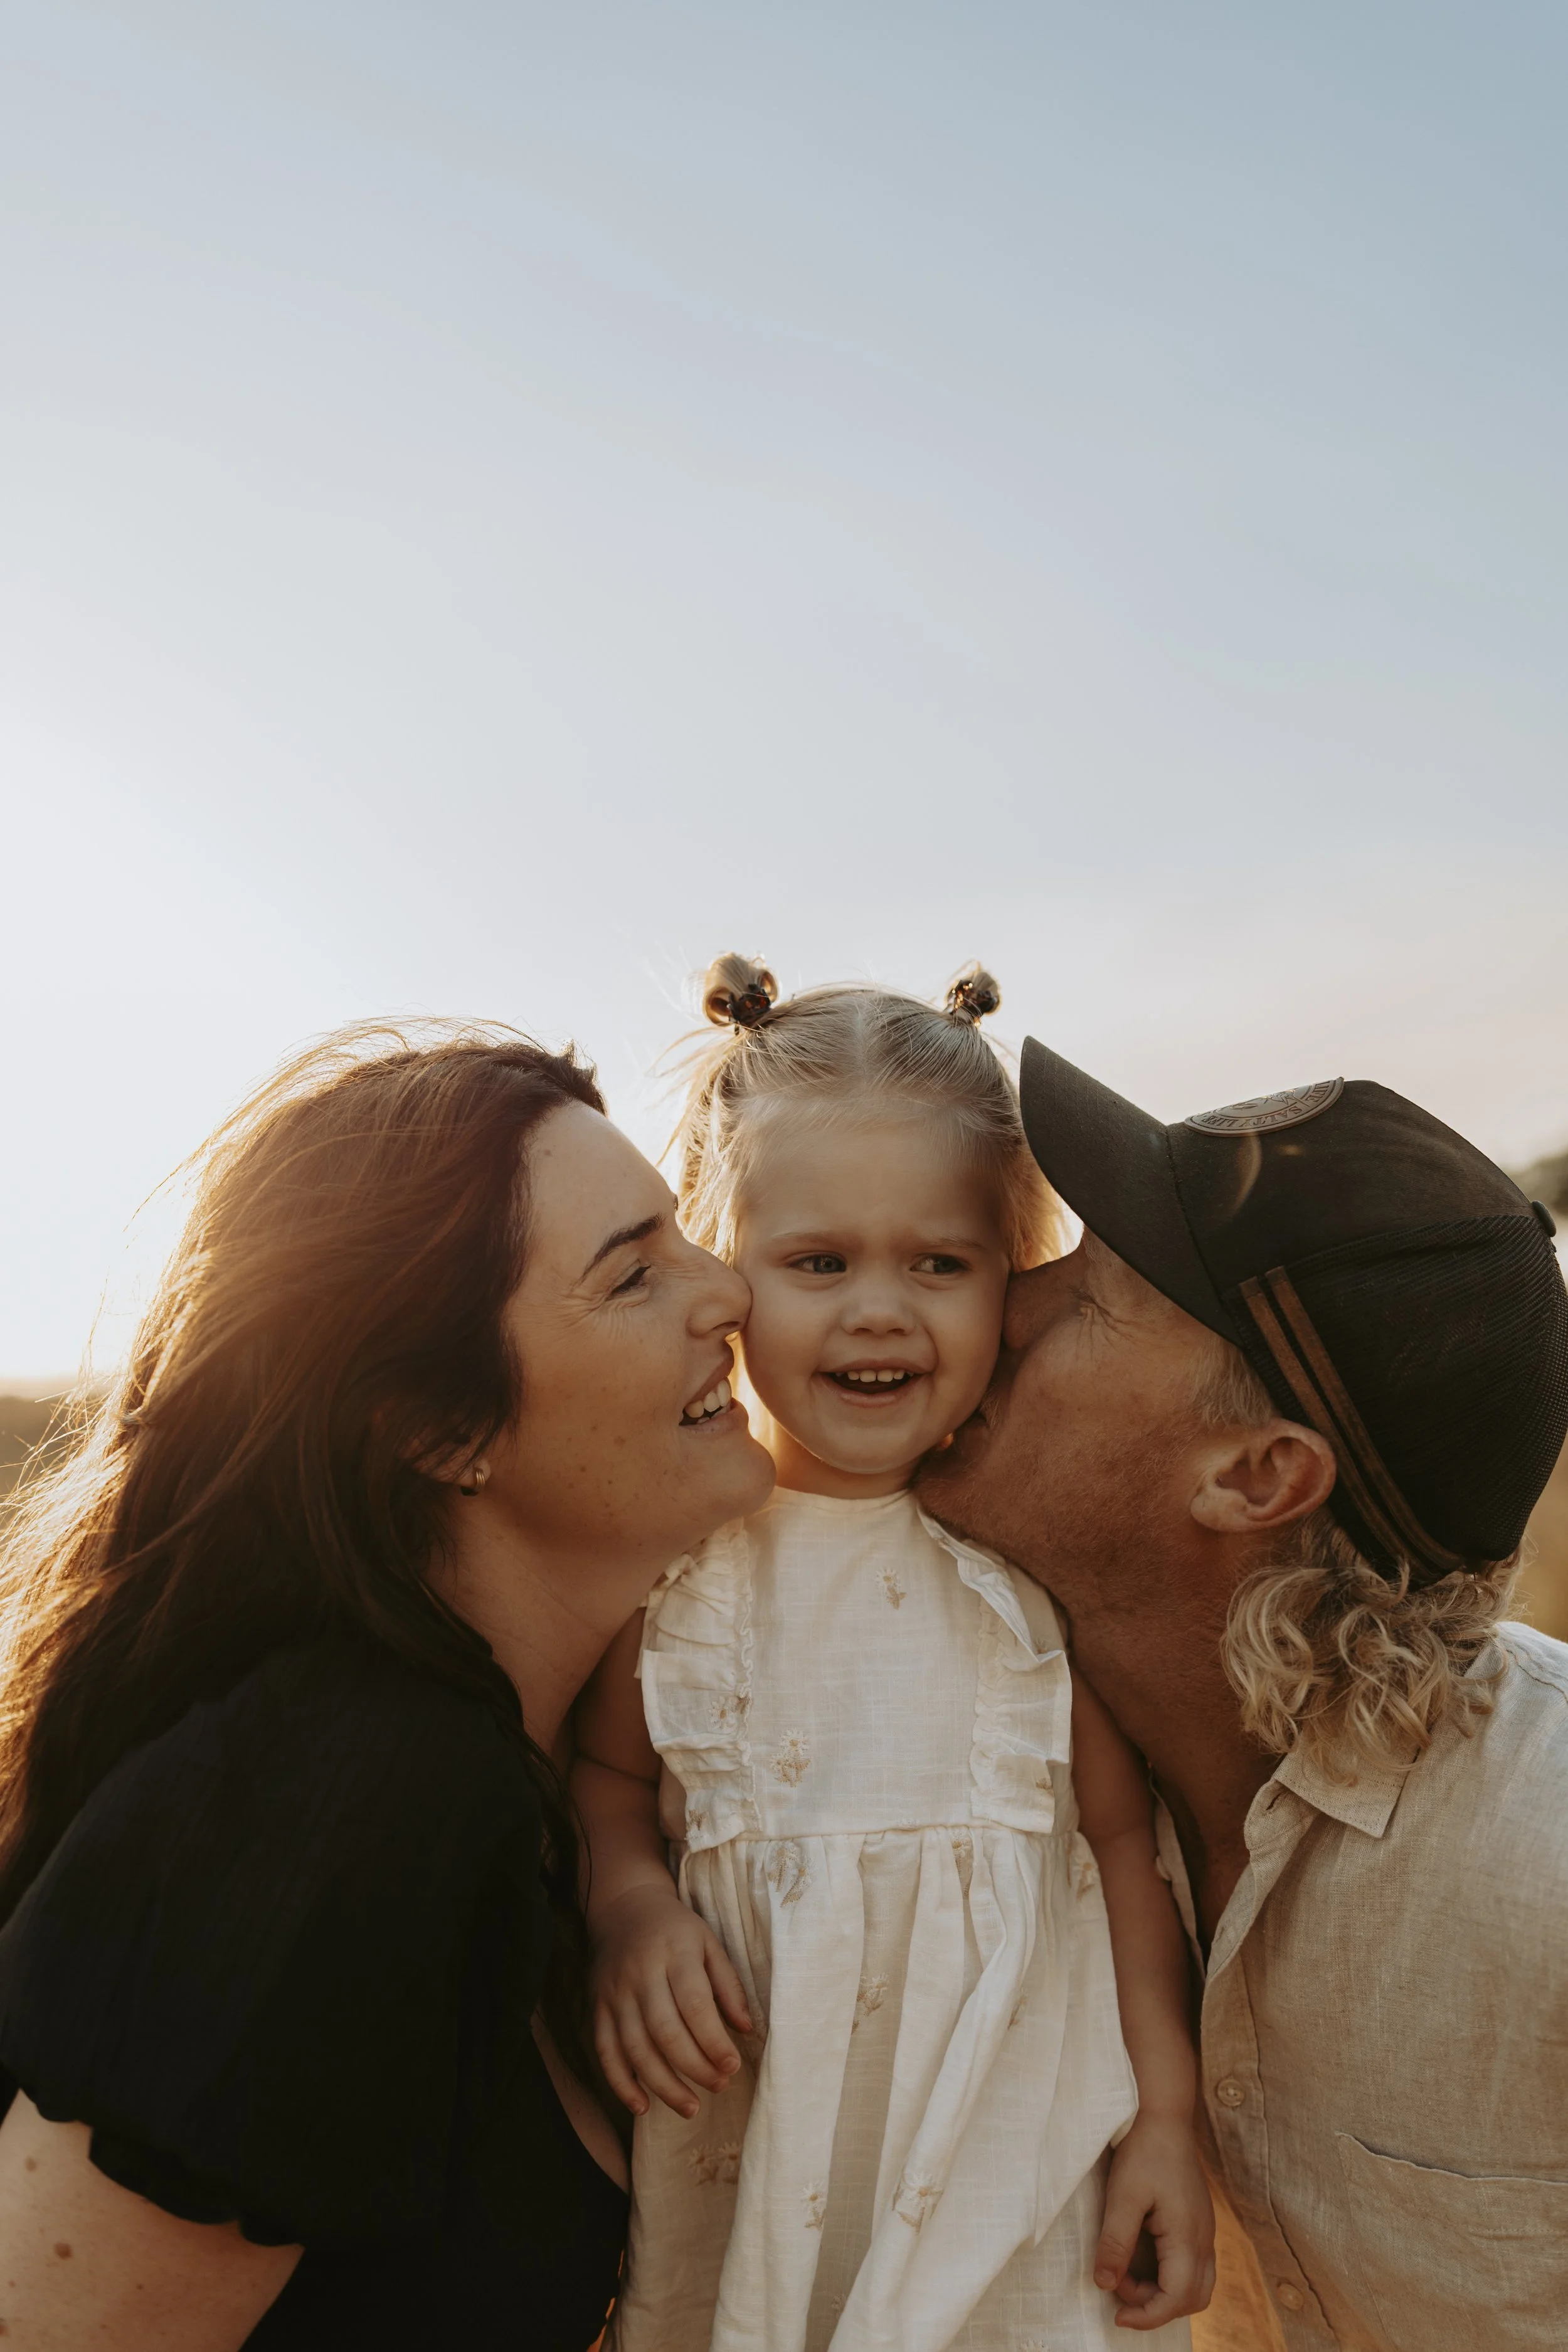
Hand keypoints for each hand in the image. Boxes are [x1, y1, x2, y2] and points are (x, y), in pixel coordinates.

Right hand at [591, 1881, 753, 2120]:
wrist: (623, 1907)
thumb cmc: (675, 1929)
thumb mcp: (709, 1942)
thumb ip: (728, 1984)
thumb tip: (747, 2029)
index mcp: (674, 1954)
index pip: (695, 2004)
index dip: (714, 2041)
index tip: (733, 2066)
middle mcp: (641, 1975)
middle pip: (665, 2032)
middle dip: (694, 2067)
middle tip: (719, 2086)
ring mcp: (615, 1994)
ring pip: (635, 2048)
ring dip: (663, 2085)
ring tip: (691, 2108)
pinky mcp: (596, 2008)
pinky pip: (605, 2052)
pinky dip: (621, 2083)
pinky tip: (642, 2106)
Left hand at [1094, 2112, 1215, 2329]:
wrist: (1164, 2117)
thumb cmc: (1143, 2152)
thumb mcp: (1122, 2197)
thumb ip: (1115, 2243)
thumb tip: (1104, 2285)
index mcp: (1188, 2237)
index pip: (1177, 2298)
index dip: (1147, 2316)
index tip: (1117, 2315)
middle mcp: (1203, 2239)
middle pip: (1192, 2299)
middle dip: (1155, 2306)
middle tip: (1119, 2284)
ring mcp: (1204, 2231)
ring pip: (1195, 2285)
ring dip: (1161, 2292)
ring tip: (1125, 2270)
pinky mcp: (1197, 2223)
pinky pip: (1192, 2266)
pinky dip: (1167, 2275)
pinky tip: (1139, 2257)